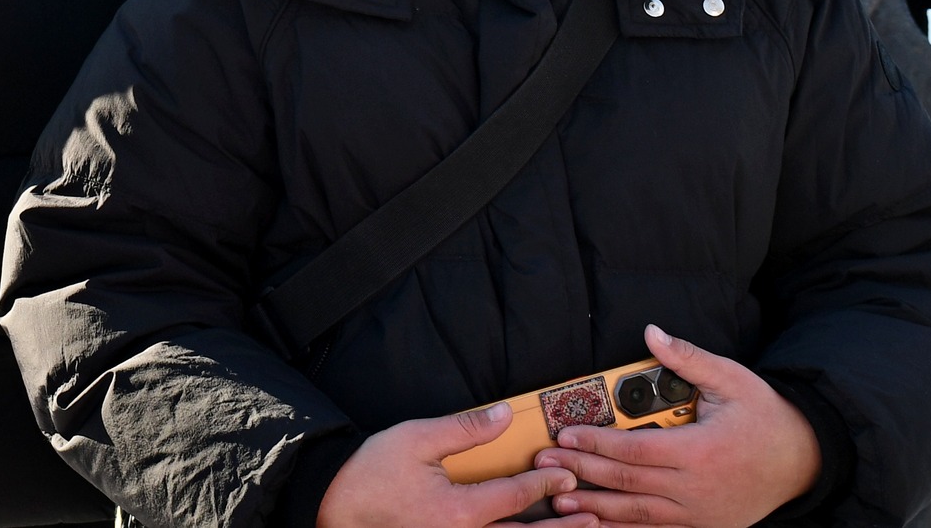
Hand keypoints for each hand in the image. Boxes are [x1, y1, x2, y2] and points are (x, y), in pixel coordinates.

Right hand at [317, 403, 595, 527]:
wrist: (334, 509)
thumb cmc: (371, 474)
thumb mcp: (416, 439)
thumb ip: (465, 428)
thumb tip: (504, 415)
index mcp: (460, 510)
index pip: (516, 496)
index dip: (546, 484)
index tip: (568, 474)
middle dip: (563, 527)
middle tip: (595, 518)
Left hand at [536, 325, 821, 526]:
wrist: (803, 461)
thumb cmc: (764, 416)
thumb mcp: (732, 380)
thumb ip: (688, 358)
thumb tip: (652, 332)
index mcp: (701, 451)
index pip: (637, 450)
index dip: (597, 444)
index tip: (565, 435)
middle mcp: (698, 488)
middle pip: (629, 483)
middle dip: (583, 472)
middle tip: (545, 463)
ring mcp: (700, 513)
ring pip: (639, 514)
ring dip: (597, 509)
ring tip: (559, 503)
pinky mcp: (704, 526)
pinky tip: (598, 526)